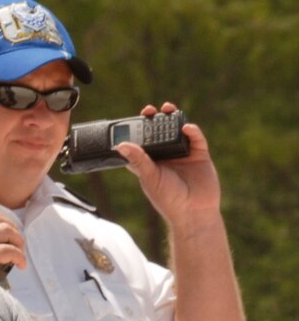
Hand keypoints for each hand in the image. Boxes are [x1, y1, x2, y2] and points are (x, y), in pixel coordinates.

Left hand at [115, 102, 220, 222]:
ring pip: (178, 131)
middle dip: (155, 120)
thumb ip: (138, 160)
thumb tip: (120, 146)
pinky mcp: (200, 155)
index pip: (142, 143)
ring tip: (167, 108)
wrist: (193, 212)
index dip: (137, 130)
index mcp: (151, 162)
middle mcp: (166, 156)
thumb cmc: (168, 199)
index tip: (132, 119)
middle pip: (160, 133)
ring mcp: (183, 154)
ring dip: (173, 119)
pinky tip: (186, 127)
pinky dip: (192, 131)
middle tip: (149, 110)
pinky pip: (196, 139)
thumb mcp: (149, 177)